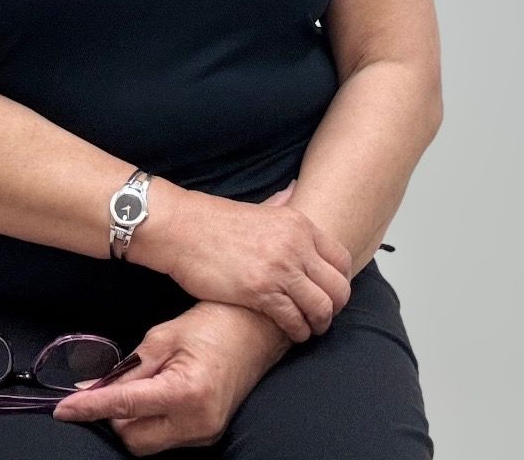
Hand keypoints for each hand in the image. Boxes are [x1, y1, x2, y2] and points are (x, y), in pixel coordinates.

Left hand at [51, 299, 284, 453]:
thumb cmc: (215, 321)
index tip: (63, 410)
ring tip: (143, 383)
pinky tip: (156, 393)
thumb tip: (94, 387)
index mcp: (185, 392)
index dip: (90, 408)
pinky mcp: (209, 433)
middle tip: (111, 384)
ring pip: (148, 442)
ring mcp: (205, 432)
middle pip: (133, 437)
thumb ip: (130, 366)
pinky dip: (152, 420)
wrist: (259, 328)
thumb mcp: (165, 335)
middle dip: (114, 415)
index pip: (124, 407)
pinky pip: (167, 437)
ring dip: (133, 420)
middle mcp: (197, 421)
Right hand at [163, 178, 352, 342]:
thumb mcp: (259, 208)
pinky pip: (294, 320)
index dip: (339, 282)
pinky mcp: (261, 292)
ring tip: (308, 328)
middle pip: (338, 288)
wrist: (182, 228)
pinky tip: (290, 331)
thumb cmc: (215, 221)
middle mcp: (296, 245)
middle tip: (322, 316)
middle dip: (334, 307)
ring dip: (318, 324)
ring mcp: (280, 268)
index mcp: (298, 224)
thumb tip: (296, 190)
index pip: (341, 259)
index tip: (330, 292)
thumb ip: (282, 205)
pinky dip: (297, 331)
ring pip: (321, 308)